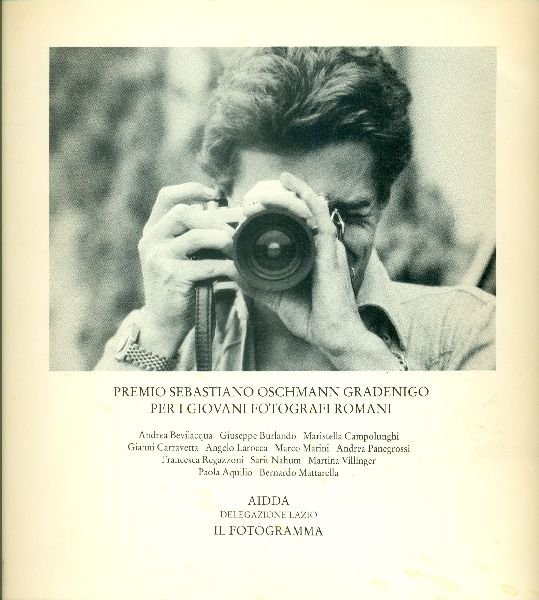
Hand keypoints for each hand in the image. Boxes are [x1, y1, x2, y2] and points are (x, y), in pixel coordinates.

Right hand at [137, 183, 236, 356]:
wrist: (164, 322)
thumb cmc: (180, 286)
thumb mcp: (181, 256)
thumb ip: (194, 234)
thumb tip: (228, 212)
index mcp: (153, 231)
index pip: (166, 197)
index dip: (191, 189)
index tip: (215, 193)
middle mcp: (151, 241)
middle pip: (183, 213)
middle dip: (215, 216)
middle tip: (239, 223)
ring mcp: (157, 259)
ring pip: (194, 236)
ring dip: (221, 238)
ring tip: (237, 245)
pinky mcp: (170, 277)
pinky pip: (204, 265)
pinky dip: (224, 265)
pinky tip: (236, 268)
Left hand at [239, 173, 399, 368]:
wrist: (333, 336)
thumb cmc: (313, 319)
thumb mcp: (278, 296)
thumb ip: (257, 284)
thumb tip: (234, 271)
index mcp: (312, 255)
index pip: (294, 225)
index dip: (275, 213)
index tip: (248, 211)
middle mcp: (322, 246)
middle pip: (301, 213)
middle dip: (277, 201)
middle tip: (251, 201)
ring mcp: (328, 246)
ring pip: (309, 209)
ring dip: (286, 196)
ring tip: (264, 191)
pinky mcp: (331, 250)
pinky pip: (320, 216)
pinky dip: (305, 198)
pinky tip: (290, 185)